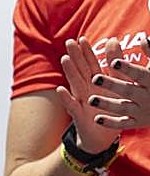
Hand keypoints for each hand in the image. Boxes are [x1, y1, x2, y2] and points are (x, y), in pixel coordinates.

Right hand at [57, 37, 121, 151]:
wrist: (102, 136)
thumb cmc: (108, 109)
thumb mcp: (115, 85)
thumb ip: (115, 63)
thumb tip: (113, 40)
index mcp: (96, 82)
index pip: (91, 64)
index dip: (86, 52)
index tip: (82, 38)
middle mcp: (86, 89)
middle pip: (80, 70)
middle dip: (75, 56)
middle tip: (69, 43)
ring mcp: (81, 101)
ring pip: (75, 84)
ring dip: (69, 72)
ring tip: (65, 59)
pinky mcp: (79, 115)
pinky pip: (72, 105)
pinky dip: (66, 98)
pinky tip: (60, 89)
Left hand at [83, 39, 149, 131]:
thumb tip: (144, 38)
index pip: (140, 74)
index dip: (128, 68)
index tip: (114, 62)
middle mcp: (147, 96)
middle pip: (128, 90)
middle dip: (112, 85)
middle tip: (95, 78)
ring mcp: (141, 111)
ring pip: (123, 108)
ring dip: (107, 104)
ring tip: (91, 100)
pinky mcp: (137, 122)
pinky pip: (123, 124)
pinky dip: (111, 122)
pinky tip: (97, 119)